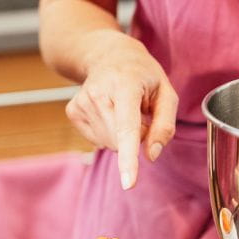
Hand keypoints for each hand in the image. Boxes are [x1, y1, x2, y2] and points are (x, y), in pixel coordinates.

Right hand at [66, 31, 178, 189]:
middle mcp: (98, 93)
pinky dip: (109, 134)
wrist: (108, 55)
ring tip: (123, 109)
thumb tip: (151, 156)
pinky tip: (109, 113)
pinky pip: (98, 141)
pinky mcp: (73, 111)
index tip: (128, 182)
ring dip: (122, 135)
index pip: (127, 128)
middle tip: (139, 112)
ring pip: (110, 144)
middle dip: (136, 137)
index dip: (129, 158)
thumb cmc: (142, 75)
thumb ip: (165, 125)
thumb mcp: (166, 92)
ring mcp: (81, 102)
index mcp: (125, 85)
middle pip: (121, 142)